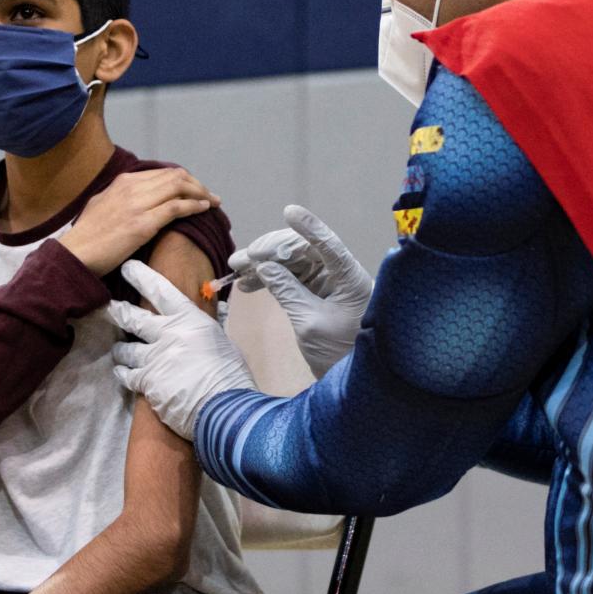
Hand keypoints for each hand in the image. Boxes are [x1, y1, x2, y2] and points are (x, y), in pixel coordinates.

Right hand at [61, 167, 220, 277]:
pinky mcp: (142, 224)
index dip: (184, 180)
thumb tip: (138, 197)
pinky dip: (194, 206)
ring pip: (179, 187)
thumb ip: (122, 197)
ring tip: (212, 203)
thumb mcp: (103, 204)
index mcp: (123, 182)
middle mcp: (132, 187)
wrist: (76, 252)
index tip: (195, 190)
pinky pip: (176, 207)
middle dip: (197, 185)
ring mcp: (138, 204)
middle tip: (210, 196)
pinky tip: (204, 210)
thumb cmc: (88, 235)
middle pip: (175, 176)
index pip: (163, 173)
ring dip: (201, 194)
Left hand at [110, 261, 258, 437]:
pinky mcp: (147, 383)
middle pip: (133, 318)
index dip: (142, 277)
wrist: (225, 409)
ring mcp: (154, 359)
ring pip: (126, 349)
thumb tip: (197, 334)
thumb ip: (203, 335)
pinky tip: (122, 374)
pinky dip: (124, 374)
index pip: (161, 291)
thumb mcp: (222, 344)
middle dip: (118, 311)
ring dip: (121, 350)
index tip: (128, 268)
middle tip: (110, 308)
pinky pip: (127, 375)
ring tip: (119, 351)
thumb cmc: (232, 377)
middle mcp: (167, 335)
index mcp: (190, 320)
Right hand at [227, 205, 371, 378]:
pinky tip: (248, 284)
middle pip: (304, 250)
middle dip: (270, 251)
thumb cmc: (341, 354)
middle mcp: (341, 275)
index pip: (329, 244)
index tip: (289, 211)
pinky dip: (270, 279)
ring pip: (293, 263)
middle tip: (241, 259)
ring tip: (236, 270)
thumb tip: (265, 266)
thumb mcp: (310, 324)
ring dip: (264, 264)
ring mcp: (329, 284)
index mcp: (350, 278)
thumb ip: (287, 292)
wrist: (355, 382)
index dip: (309, 227)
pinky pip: (291, 279)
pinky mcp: (318, 295)